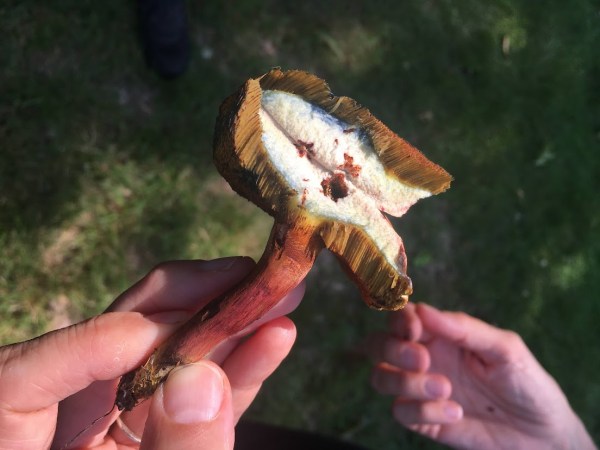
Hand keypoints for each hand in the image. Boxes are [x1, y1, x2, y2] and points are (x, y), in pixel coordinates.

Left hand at [0, 257, 303, 449]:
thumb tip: (201, 378)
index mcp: (20, 442)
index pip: (20, 379)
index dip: (90, 345)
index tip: (155, 337)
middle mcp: (60, 429)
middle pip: (106, 345)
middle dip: (182, 305)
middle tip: (244, 276)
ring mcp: (112, 433)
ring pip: (163, 362)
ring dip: (224, 328)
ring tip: (277, 298)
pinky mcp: (154, 438)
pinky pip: (193, 397)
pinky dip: (234, 370)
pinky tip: (274, 340)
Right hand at [370, 303, 595, 449]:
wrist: (543, 435)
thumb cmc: (527, 383)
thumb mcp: (505, 348)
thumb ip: (464, 328)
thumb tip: (422, 309)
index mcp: (440, 335)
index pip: (402, 318)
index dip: (399, 320)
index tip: (414, 330)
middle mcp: (424, 358)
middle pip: (378, 345)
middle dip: (393, 350)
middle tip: (423, 361)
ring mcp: (420, 390)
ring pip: (381, 377)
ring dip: (406, 383)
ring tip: (446, 389)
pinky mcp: (423, 421)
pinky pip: (401, 412)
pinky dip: (424, 412)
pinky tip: (456, 413)